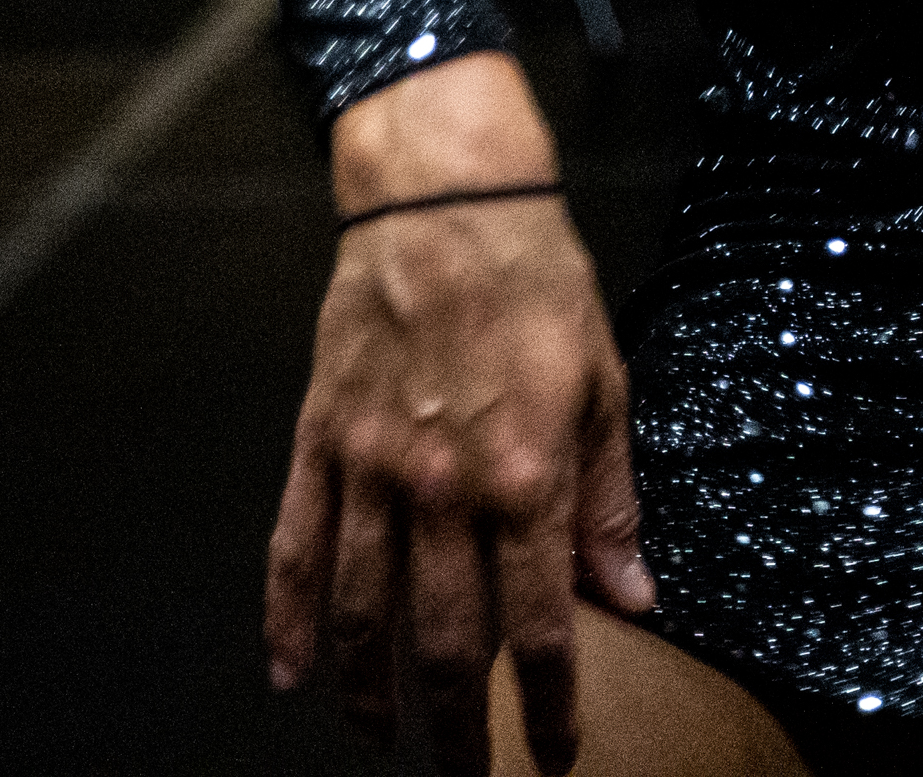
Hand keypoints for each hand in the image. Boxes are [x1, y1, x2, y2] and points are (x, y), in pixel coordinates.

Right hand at [274, 53, 650, 772]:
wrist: (445, 202)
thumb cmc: (538, 283)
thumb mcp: (608, 385)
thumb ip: (612, 501)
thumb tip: (636, 594)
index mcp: (526, 478)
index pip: (541, 625)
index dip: (547, 704)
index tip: (552, 757)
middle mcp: (441, 491)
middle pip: (442, 643)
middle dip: (456, 727)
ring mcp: (369, 473)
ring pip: (360, 615)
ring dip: (372, 695)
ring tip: (385, 742)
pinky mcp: (319, 447)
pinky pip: (292, 553)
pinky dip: (287, 624)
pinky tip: (292, 676)